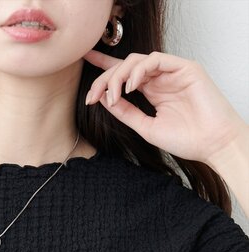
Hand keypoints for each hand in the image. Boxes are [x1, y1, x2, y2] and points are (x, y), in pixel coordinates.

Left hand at [82, 49, 246, 164]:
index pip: (125, 76)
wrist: (212, 145)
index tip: (86, 80)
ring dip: (119, 76)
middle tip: (92, 96)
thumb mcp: (146, 127)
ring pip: (137, 61)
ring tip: (112, 96)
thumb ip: (126, 113)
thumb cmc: (186, 139)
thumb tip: (104, 100)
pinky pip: (156, 59)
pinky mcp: (184, 68)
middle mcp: (160, 79)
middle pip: (125, 67)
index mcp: (152, 91)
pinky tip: (129, 87)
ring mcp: (172, 72)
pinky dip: (138, 71)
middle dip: (105, 79)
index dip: (104, 72)